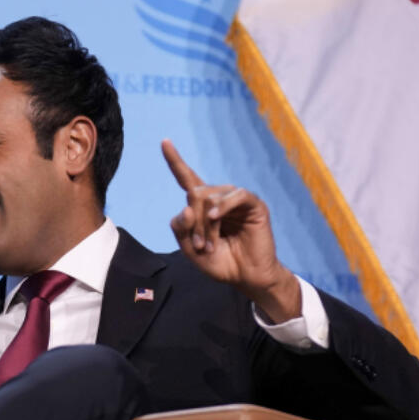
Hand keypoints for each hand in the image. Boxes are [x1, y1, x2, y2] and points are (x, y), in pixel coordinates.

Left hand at [163, 139, 301, 321]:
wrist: (246, 277)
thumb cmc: (220, 263)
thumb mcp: (191, 250)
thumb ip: (181, 230)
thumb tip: (187, 207)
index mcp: (203, 206)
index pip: (187, 178)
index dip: (175, 161)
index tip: (164, 142)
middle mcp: (219, 198)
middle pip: (194, 193)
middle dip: (192, 222)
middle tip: (199, 246)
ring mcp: (237, 200)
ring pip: (211, 197)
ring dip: (206, 224)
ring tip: (209, 245)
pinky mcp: (254, 205)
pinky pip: (236, 195)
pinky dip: (223, 205)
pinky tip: (215, 217)